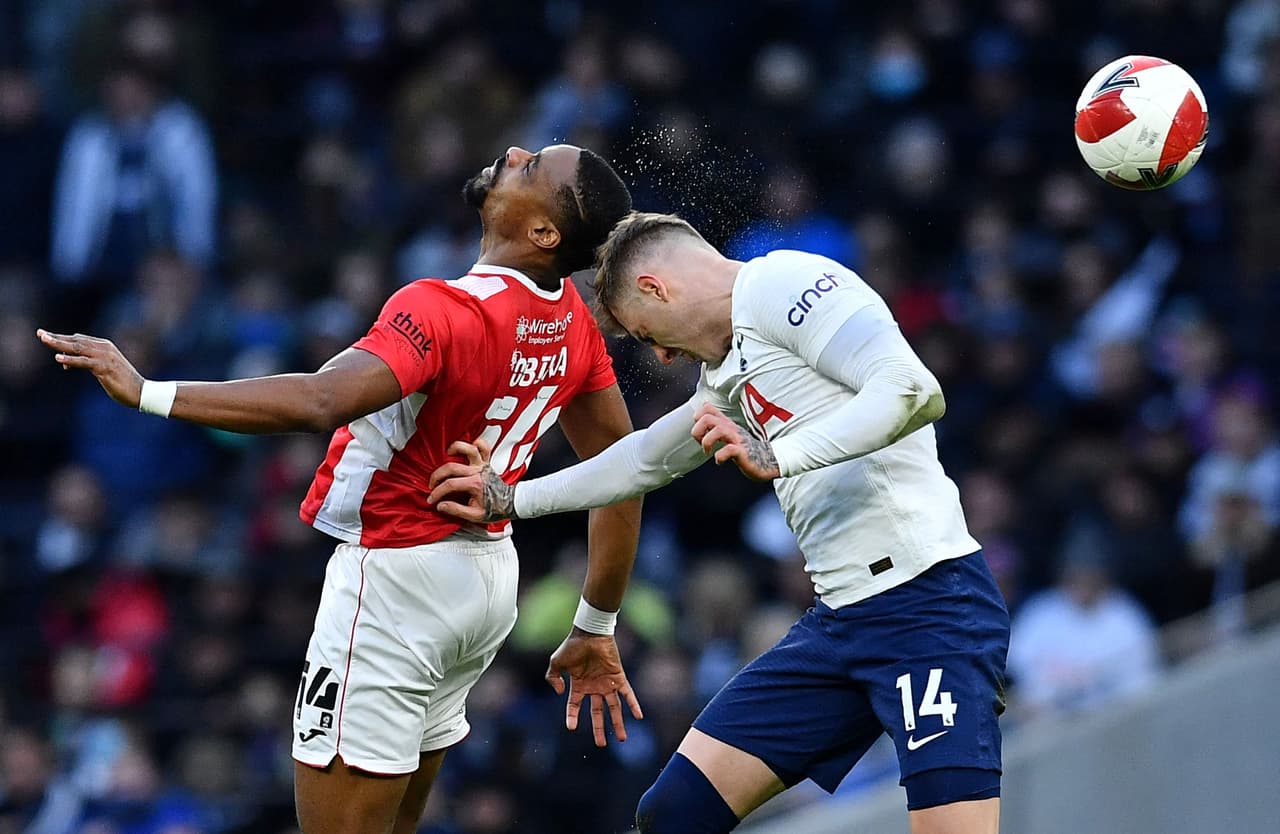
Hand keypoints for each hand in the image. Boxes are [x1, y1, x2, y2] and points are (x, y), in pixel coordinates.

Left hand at [37, 329, 143, 407]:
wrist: (142, 392)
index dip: (61, 338)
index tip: (45, 335)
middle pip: (76, 340)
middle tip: (40, 334)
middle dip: (56, 338)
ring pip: (78, 348)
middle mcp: (104, 348)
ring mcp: (105, 357)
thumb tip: (63, 362)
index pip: (78, 339)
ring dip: (59, 344)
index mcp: (104, 346)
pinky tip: (58, 359)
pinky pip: (84, 362)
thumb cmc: (122, 383)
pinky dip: (71, 360)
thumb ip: (84, 362)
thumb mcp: (101, 370)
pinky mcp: (105, 368)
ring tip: (45, 341)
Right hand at [427, 439, 514, 521]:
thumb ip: (456, 510)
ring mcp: (483, 465)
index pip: (450, 484)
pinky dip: (476, 443)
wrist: (509, 504)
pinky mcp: (487, 462)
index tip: (432, 499)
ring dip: (456, 448)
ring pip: (469, 449)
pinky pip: (484, 447)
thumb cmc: (494, 509)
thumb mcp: (474, 515)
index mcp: (475, 484)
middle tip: (433, 485)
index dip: (437, 492)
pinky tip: (467, 448)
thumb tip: (441, 505)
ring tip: (447, 454)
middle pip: (452, 467)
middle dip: (437, 476)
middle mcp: (479, 471)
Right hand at [545, 628, 642, 746]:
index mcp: (579, 685)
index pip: (575, 705)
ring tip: (622, 739)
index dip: (572, 716)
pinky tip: (638, 716)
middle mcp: (594, 687)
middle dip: (599, 728)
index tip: (571, 727)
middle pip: (598, 712)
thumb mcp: (556, 663)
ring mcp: (607, 683)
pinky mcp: (618, 677)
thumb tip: (560, 694)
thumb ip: (553, 678)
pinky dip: (633, 704)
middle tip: (601, 745)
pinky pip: (627, 693)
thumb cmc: (572, 646)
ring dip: (618, 723)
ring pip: (614, 707)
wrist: (589, 632)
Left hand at [691, 402, 779, 480]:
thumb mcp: (730, 433)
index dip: (697, 418)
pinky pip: (728, 450)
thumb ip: (717, 425)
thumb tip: (700, 421)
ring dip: (707, 442)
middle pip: (707, 417)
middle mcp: (730, 428)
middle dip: (697, 431)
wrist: (767, 460)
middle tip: (701, 442)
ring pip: (717, 430)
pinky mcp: (742, 451)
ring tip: (708, 451)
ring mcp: (737, 438)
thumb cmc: (745, 448)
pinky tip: (720, 461)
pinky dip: (719, 457)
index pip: (707, 408)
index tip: (700, 431)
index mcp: (726, 423)